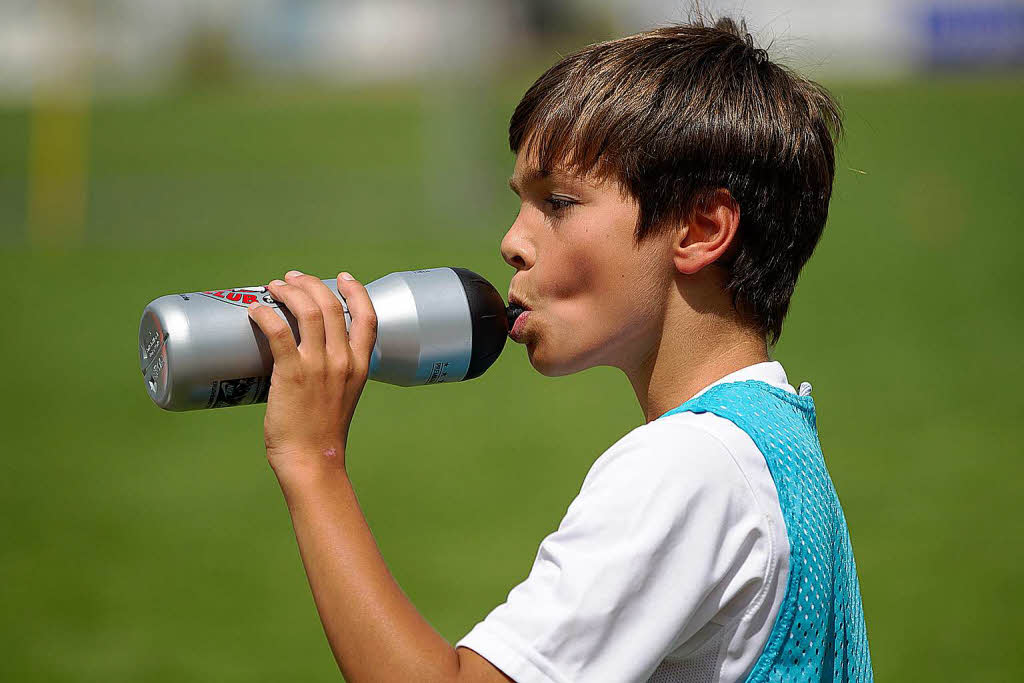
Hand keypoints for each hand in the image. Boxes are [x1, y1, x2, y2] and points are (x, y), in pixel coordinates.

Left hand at [246, 270, 376, 479]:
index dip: (356, 291)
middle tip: (292, 279)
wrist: (313, 459)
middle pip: (331, 305)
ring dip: (289, 291)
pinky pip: (279, 331)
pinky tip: (255, 310)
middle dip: (310, 284)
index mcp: (360, 366)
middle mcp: (343, 360)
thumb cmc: (322, 432)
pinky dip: (265, 314)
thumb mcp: (343, 395)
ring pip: (308, 311)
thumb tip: (306, 352)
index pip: (367, 317)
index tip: (343, 277)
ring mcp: (318, 366)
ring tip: (274, 286)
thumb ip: (335, 372)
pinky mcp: (292, 373)